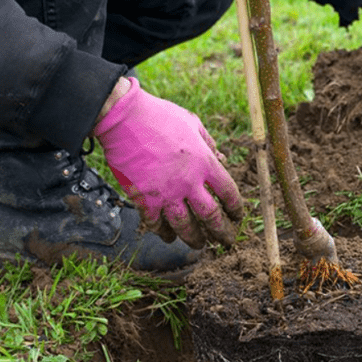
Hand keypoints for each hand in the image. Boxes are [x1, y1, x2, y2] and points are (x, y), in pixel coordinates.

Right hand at [94, 77, 243, 248]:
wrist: (123, 118)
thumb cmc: (159, 116)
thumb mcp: (192, 123)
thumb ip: (208, 143)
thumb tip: (222, 157)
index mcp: (205, 162)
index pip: (229, 192)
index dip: (236, 208)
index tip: (237, 216)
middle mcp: (189, 181)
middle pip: (211, 216)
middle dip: (221, 233)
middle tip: (225, 242)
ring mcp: (166, 192)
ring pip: (185, 226)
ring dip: (194, 239)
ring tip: (200, 246)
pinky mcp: (143, 198)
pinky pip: (156, 223)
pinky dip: (163, 232)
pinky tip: (169, 237)